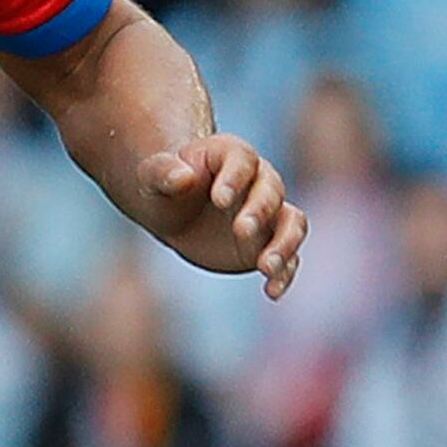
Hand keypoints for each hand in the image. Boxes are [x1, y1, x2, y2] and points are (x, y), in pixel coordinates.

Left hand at [135, 132, 304, 294]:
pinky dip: (285, 274)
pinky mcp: (270, 243)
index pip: (242, 160)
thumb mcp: (154, 177)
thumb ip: (164, 173)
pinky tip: (271, 291)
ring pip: (293, 223)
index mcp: (231, 155)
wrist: (177, 213)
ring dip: (285, 244)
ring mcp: (269, 214)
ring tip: (265, 267)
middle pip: (272, 191)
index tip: (219, 200)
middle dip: (260, 211)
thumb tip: (184, 178)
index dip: (234, 178)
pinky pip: (289, 257)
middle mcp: (258, 181)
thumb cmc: (165, 187)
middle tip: (241, 231)